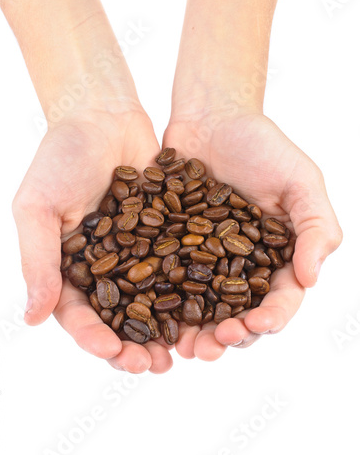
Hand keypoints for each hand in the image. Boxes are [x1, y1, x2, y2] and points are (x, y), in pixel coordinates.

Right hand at [13, 109, 172, 373]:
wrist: (101, 114)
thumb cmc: (60, 156)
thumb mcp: (38, 206)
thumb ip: (38, 260)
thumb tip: (33, 317)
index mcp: (68, 264)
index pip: (77, 313)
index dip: (93, 337)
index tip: (114, 354)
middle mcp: (103, 263)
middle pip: (118, 315)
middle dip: (133, 343)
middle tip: (153, 366)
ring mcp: (135, 250)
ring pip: (151, 298)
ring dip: (164, 327)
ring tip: (184, 351)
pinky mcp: (165, 232)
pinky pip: (177, 265)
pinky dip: (189, 288)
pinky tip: (207, 308)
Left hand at [163, 111, 341, 358]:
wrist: (212, 118)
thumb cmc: (262, 145)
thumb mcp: (301, 181)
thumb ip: (314, 228)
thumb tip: (309, 279)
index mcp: (276, 256)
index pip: (279, 298)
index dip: (269, 318)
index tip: (252, 325)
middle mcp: (241, 264)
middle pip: (238, 312)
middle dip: (228, 336)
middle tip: (210, 349)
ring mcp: (205, 259)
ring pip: (202, 307)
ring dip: (195, 332)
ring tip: (183, 348)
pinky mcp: (173, 247)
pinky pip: (168, 280)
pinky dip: (162, 303)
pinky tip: (151, 319)